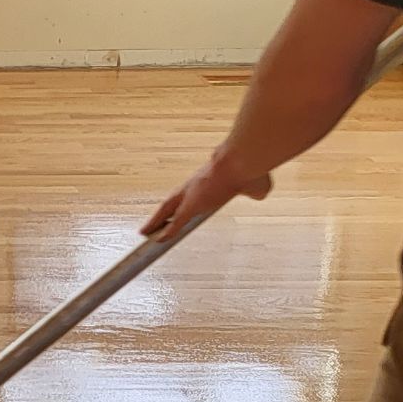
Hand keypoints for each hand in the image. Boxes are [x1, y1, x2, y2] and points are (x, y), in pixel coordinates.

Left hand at [143, 149, 273, 239]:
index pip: (192, 191)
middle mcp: (195, 185)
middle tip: (152, 220)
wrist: (242, 160)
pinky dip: (166, 232)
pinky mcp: (190, 206)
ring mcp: (190, 195)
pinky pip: (174, 223)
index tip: (180, 208)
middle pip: (173, 201)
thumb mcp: (256, 183)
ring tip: (145, 232)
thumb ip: (253, 190)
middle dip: (162, 212)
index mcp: (209, 178)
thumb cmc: (252, 168)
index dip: (185, 201)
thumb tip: (257, 191)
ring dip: (156, 221)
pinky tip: (156, 241)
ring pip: (168, 210)